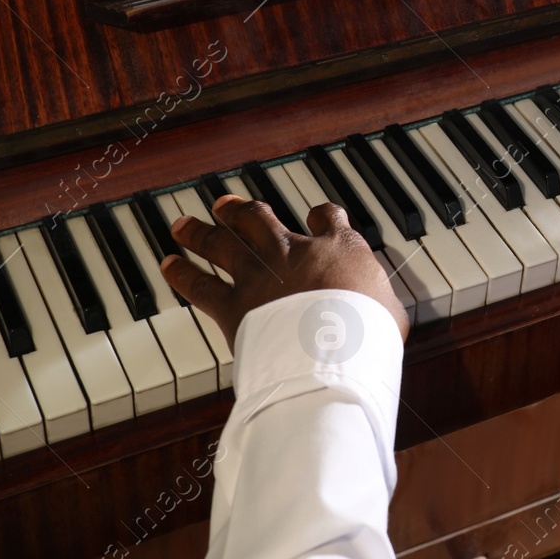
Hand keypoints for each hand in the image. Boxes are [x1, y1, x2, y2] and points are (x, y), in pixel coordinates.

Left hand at [159, 195, 408, 348]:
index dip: (320, 216)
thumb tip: (383, 313)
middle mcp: (293, 252)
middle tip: (226, 205)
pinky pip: (201, 284)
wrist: (332, 353)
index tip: (316, 217)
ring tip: (183, 224)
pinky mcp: (234, 306)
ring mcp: (259, 276)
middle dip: (240, 210)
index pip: (327, 217)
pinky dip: (182, 273)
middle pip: (259, 218)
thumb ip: (378, 303)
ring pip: (222, 243)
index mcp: (338, 248)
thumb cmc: (370, 335)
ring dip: (201, 231)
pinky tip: (169, 264)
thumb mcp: (390, 313)